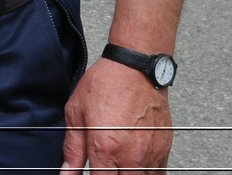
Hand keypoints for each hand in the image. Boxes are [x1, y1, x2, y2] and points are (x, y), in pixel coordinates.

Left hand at [61, 58, 172, 173]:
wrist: (136, 67)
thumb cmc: (107, 83)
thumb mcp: (76, 112)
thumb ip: (72, 148)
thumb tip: (67, 171)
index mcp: (105, 148)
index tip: (89, 174)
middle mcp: (130, 156)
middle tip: (106, 168)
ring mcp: (149, 155)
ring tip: (120, 168)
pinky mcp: (164, 150)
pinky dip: (146, 174)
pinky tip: (136, 168)